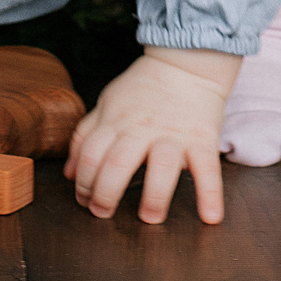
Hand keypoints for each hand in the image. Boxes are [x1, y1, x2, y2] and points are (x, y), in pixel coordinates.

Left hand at [64, 48, 238, 224]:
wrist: (186, 62)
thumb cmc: (143, 87)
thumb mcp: (107, 102)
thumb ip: (85, 136)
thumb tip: (69, 174)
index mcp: (116, 121)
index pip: (92, 154)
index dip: (83, 181)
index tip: (84, 199)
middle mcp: (142, 129)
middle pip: (118, 163)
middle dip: (106, 193)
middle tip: (103, 213)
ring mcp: (173, 135)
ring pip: (162, 166)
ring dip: (154, 197)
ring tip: (149, 218)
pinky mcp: (202, 139)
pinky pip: (207, 168)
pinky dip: (211, 194)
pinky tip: (210, 216)